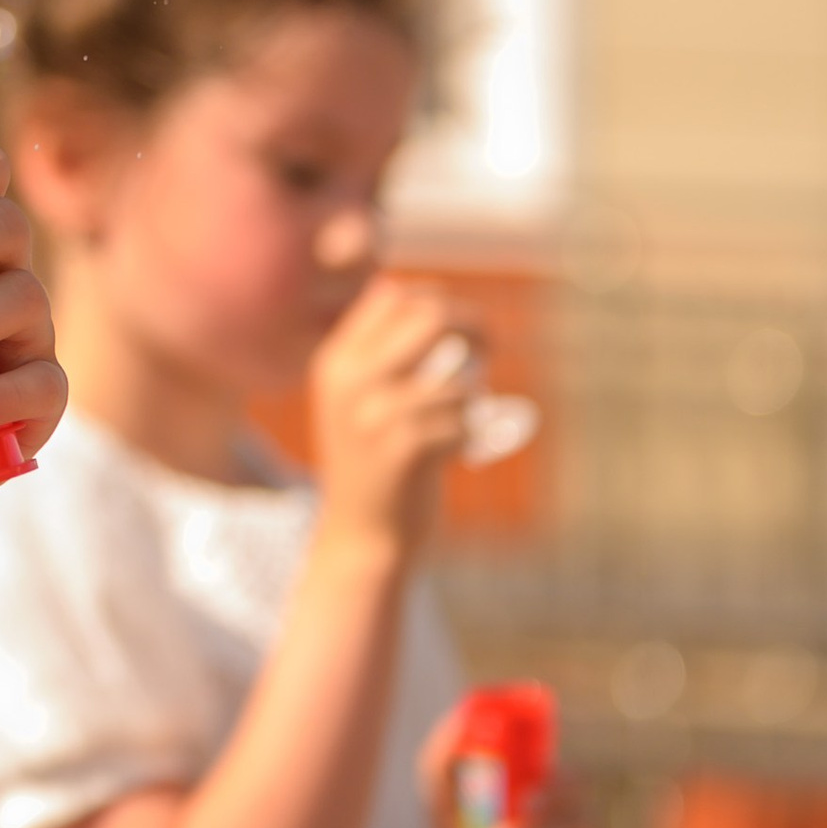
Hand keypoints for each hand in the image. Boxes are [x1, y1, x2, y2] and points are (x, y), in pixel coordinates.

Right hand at [309, 275, 476, 563]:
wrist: (361, 535)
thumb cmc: (373, 463)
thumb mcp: (355, 399)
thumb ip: (375, 350)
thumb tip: (408, 292)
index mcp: (335, 361)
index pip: (392, 295)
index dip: (437, 300)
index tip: (461, 325)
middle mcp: (349, 380)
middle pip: (430, 317)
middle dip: (473, 325)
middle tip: (490, 346)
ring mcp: (373, 415)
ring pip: (455, 381)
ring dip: (472, 400)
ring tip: (462, 422)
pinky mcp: (403, 449)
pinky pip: (463, 421)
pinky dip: (471, 435)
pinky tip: (455, 453)